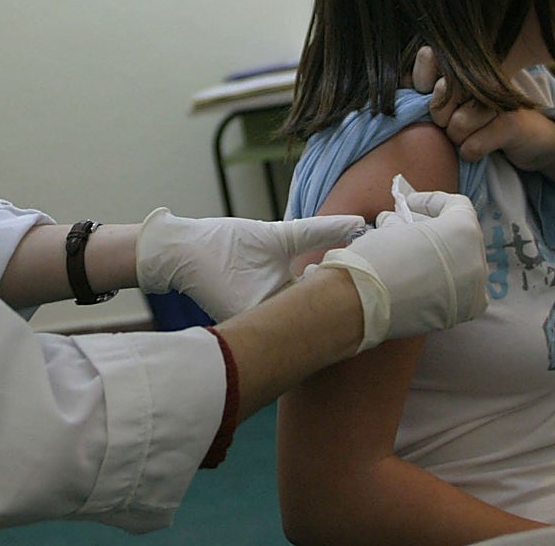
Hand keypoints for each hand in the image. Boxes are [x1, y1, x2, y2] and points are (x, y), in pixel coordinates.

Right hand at [136, 208, 365, 321]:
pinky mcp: (257, 321)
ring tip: (349, 278)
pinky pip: (290, 314)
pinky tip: (317, 284)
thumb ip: (319, 231)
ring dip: (323, 298)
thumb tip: (358, 224)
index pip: (327, 310)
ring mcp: (263, 329)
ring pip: (306, 316)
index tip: (379, 277)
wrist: (176, 253)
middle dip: (343, 298)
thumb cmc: (220, 245)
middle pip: (321, 318)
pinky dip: (304, 301)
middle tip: (371, 278)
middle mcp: (271, 331)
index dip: (354, 290)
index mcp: (278, 317)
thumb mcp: (275, 235)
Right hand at [307, 188, 487, 350]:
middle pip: (461, 236)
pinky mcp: (460, 315)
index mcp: (464, 233)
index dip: (429, 200)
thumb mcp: (390, 228)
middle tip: (406, 227)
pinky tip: (412, 280)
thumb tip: (398, 224)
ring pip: (459, 265)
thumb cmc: (376, 258)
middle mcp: (477, 261)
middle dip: (433, 229)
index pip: (456, 205)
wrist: (361, 304)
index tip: (407, 204)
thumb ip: (403, 222)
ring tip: (406, 255)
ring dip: (436, 256)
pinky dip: (437, 281)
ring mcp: (472, 292)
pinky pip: (454, 290)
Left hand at [412, 47, 554, 175]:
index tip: (428, 93)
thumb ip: (425, 92)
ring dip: (458, 140)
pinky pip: (472, 146)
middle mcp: (481, 77)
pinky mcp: (511, 123)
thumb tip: (398, 86)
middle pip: (439, 96)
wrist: (533, 139)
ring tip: (473, 134)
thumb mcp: (453, 105)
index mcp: (463, 67)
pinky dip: (472, 153)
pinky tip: (484, 147)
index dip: (421, 80)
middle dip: (441, 120)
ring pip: (455, 126)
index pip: (427, 56)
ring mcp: (498, 99)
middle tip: (456, 123)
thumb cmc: (482, 122)